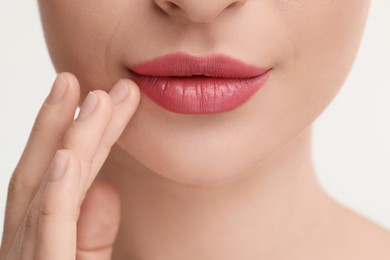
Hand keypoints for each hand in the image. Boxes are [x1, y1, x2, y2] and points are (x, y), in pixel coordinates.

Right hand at [0, 72, 139, 259]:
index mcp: (42, 230)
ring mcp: (29, 255)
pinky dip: (56, 192)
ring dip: (69, 139)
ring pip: (48, 185)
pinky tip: (65, 156)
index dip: (83, 133)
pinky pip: (48, 228)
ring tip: (91, 97)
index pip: (66, 174)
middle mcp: (28, 235)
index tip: (106, 98)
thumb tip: (106, 187)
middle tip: (83, 78)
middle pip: (49, 167)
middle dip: (65, 120)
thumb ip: (93, 231)